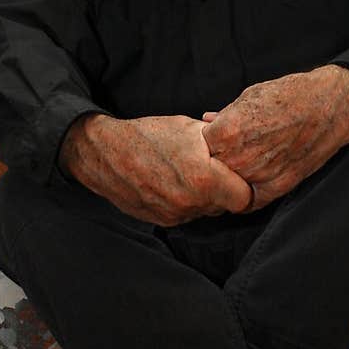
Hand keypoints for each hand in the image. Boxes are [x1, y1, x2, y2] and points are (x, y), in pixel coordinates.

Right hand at [59, 112, 253, 225]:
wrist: (104, 154)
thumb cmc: (148, 135)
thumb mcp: (188, 128)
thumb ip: (218, 143)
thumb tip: (239, 146)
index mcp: (204, 179)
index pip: (244, 198)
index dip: (243, 185)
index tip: (236, 173)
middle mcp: (191, 203)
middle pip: (224, 206)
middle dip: (223, 190)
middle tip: (213, 170)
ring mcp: (175, 215)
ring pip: (204, 211)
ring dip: (204, 197)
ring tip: (189, 174)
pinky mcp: (161, 220)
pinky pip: (185, 215)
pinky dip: (185, 202)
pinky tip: (173, 182)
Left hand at [201, 65, 348, 208]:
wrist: (329, 105)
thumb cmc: (290, 95)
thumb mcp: (249, 97)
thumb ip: (225, 116)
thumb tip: (207, 122)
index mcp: (226, 133)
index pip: (196, 149)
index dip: (200, 145)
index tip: (205, 142)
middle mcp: (239, 158)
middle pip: (209, 171)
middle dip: (211, 164)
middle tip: (219, 157)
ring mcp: (259, 176)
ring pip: (228, 188)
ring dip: (227, 181)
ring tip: (236, 167)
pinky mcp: (278, 187)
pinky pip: (250, 201)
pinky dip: (246, 195)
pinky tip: (246, 184)